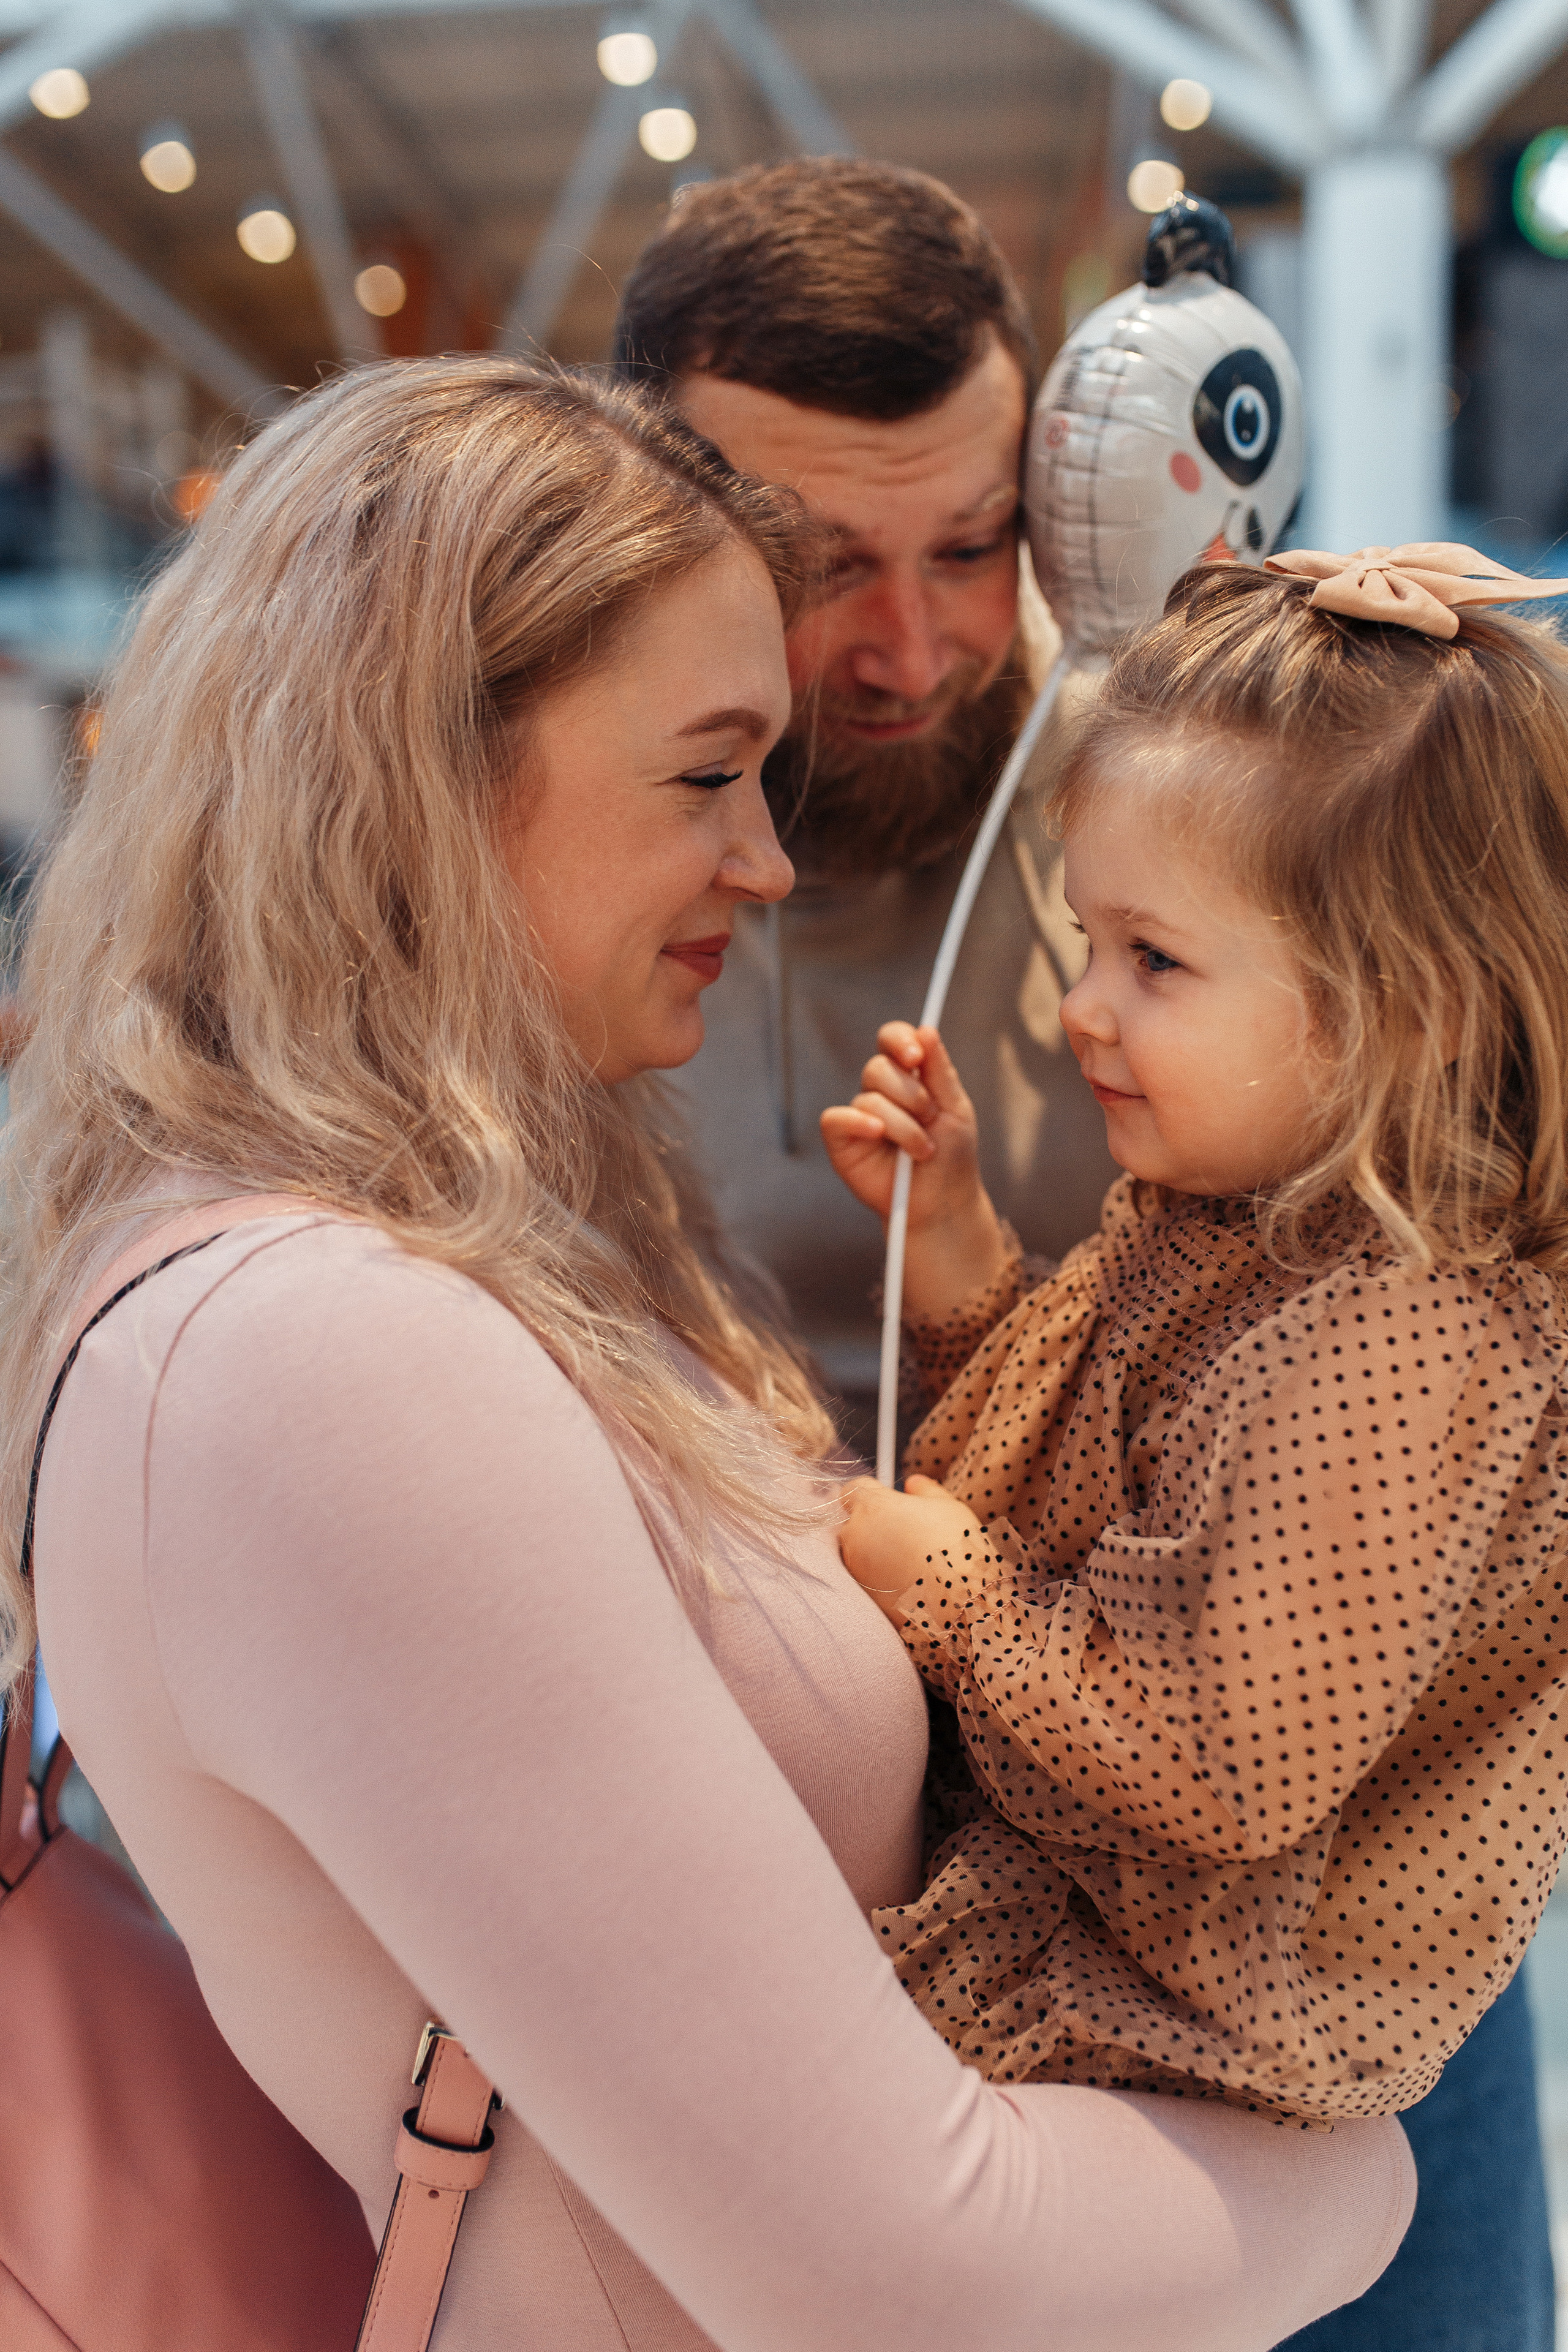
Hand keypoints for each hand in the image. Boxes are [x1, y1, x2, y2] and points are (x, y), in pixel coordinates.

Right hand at [820, 1023, 1007, 1316]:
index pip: (894, 1040)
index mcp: (909, 1076)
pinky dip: (859, 1122)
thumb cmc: (951, 1157)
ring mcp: (860, 1115)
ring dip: (903, 1124)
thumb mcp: (956, 1109)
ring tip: (922, 1150)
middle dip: (911, 1094)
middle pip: (879, 1066)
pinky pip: (836, 1117)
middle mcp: (882, 1092)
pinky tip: (879, 1135)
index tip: (916, 1055)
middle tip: (931, 1118)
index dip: (899, 1039)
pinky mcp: (842, 1141)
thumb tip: (926, 1030)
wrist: (941, 1204)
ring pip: (869, 1097)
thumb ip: (939, 1071)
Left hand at [838, 1473, 977, 1623]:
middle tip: (908, 1532)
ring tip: (912, 1560)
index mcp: (872, 1505)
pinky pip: (866, 1576)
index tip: (891, 1501)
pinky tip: (908, 1580)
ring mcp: (855, 1566)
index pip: (853, 1489)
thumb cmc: (954, 1546)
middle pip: (854, 1521)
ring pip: (859, 1550)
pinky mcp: (862, 1593)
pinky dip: (880, 1575)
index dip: (872, 1493)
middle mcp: (855, 1534)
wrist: (957, 1602)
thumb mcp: (947, 1507)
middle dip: (874, 1523)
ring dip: (876, 1551)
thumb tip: (913, 1483)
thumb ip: (925, 1490)